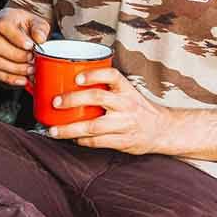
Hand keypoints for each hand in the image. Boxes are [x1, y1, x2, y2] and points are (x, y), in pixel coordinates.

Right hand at [0, 8, 49, 86]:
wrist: (24, 31)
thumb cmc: (29, 26)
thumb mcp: (38, 22)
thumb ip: (40, 29)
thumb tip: (40, 39)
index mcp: (4, 18)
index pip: (4, 26)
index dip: (17, 38)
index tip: (30, 46)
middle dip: (17, 56)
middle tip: (32, 59)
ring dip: (15, 69)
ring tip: (30, 69)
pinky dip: (10, 78)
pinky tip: (23, 79)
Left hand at [46, 68, 173, 155]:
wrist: (162, 130)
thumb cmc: (139, 109)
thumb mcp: (128, 92)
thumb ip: (107, 88)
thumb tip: (72, 84)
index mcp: (127, 90)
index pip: (112, 76)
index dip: (94, 75)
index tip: (77, 77)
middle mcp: (126, 105)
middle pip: (97, 98)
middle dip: (72, 99)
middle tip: (55, 102)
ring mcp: (124, 124)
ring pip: (93, 126)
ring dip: (70, 129)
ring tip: (54, 130)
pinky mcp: (123, 141)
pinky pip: (97, 142)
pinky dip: (82, 140)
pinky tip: (72, 139)